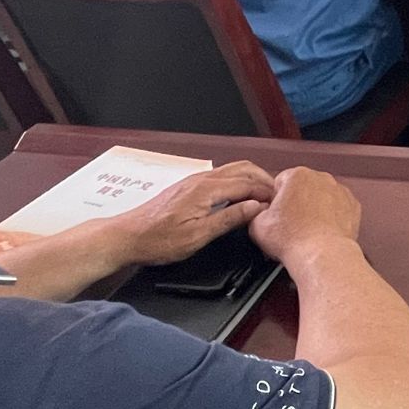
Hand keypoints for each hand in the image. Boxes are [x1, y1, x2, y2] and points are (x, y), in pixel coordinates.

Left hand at [106, 163, 274, 266]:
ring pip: (231, 170)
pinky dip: (237, 182)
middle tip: (278, 195)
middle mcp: (201, 179)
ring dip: (251, 179)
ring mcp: (194, 181)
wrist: (128, 236)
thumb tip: (256, 207)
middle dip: (263, 179)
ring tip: (264, 195)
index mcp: (206, 189)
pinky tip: (240, 196)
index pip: (247, 183)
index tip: (281, 202)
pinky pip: (221, 176)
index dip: (267, 192)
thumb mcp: (198, 236)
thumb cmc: (159, 240)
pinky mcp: (188, 187)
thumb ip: (229, 218)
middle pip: (242, 169)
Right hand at [250, 165, 365, 261]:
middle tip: (290, 224)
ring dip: (314, 209)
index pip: (280, 182)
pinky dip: (331, 218)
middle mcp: (321, 178)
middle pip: (302, 188)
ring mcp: (339, 191)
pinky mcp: (353, 206)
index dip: (275, 201)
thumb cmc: (295, 240)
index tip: (276, 214)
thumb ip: (255, 211)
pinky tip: (321, 232)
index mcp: (297, 175)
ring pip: (321, 197)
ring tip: (306, 230)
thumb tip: (258, 213)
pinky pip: (338, 209)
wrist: (322, 256)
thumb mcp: (257, 225)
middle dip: (296, 203)